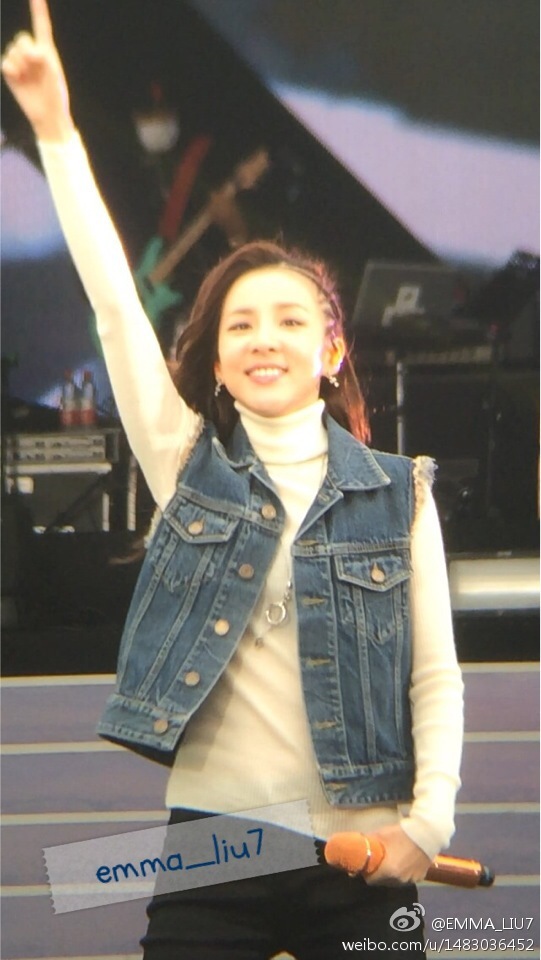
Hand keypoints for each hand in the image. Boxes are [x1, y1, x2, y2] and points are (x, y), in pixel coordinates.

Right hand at [1, 0, 72, 140]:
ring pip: (13, 50)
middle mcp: (32, 53)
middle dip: (27, 50)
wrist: (47, 116)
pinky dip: (11, 70)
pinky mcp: (11, 74)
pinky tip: (18, 79)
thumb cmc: (55, 96)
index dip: (38, 8)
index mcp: (47, 50)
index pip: (41, 25)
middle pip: (22, 38)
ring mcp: (21, 63)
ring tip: (29, 78)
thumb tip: (30, 51)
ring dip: (21, 63)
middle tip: (35, 66)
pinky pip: (5, 63)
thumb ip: (43, 57)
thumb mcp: (54, 74)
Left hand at [365, 824, 431, 884]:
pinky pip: (406, 879)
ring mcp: (410, 880)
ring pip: (394, 882)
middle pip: (382, 882)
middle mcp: (399, 880)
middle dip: (378, 874)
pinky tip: (403, 861)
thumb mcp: (381, 835)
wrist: (426, 833)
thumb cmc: (401, 833)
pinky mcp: (419, 878)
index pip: (370, 880)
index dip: (367, 872)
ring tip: (392, 860)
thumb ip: (368, 844)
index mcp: (388, 871)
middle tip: (379, 861)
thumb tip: (356, 848)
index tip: (367, 865)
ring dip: (390, 875)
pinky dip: (402, 873)